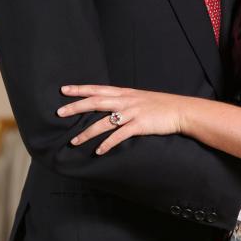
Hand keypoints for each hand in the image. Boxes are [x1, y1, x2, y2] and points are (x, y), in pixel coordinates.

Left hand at [57, 84, 181, 153]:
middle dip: (76, 107)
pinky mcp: (139, 125)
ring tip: (74, 141)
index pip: (98, 89)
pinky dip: (107, 144)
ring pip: (104, 122)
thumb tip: (110, 105)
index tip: (64, 90)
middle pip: (96, 102)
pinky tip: (98, 151)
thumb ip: (124, 100)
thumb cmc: (161, 105)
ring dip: (87, 133)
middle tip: (59, 112)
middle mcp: (126, 101)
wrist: (181, 110)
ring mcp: (132, 113)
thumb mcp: (140, 98)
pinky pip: (119, 136)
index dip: (80, 89)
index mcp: (125, 93)